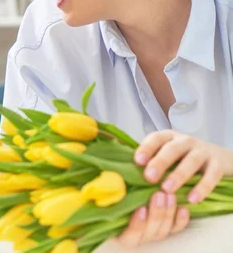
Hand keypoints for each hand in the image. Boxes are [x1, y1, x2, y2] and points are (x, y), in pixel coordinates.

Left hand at [116, 130, 232, 248]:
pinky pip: (211, 175)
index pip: (155, 138)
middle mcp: (185, 141)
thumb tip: (118, 167)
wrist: (218, 158)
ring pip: (191, 161)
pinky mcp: (218, 164)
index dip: (146, 148)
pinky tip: (192, 199)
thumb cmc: (183, 158)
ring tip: (167, 188)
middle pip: (172, 149)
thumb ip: (148, 159)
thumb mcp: (166, 153)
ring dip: (179, 175)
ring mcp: (203, 151)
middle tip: (149, 177)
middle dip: (159, 162)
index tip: (136, 161)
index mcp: (168, 137)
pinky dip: (202, 187)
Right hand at [116, 191, 188, 247]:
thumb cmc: (111, 195)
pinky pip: (175, 229)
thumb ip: (110, 194)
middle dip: (156, 213)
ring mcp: (153, 233)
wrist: (124, 194)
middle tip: (159, 195)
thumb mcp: (108, 196)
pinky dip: (180, 220)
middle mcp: (138, 237)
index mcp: (120, 234)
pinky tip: (183, 208)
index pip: (129, 237)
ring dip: (168, 213)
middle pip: (150, 232)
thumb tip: (111, 186)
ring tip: (169, 195)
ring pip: (164, 230)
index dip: (137, 225)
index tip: (141, 209)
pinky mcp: (166, 228)